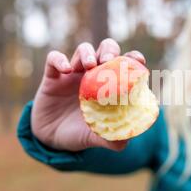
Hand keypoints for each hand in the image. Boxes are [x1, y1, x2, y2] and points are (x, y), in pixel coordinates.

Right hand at [30, 38, 145, 151]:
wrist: (51, 139)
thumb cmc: (79, 133)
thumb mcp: (94, 137)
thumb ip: (109, 139)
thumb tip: (124, 142)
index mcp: (109, 85)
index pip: (124, 63)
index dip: (133, 58)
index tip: (139, 60)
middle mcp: (93, 74)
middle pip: (106, 49)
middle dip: (109, 51)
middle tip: (108, 61)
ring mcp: (73, 73)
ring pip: (83, 50)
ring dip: (87, 53)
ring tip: (90, 65)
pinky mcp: (52, 76)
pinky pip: (54, 59)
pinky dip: (60, 60)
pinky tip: (66, 70)